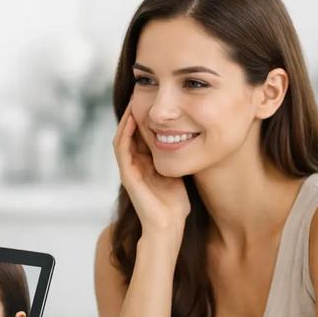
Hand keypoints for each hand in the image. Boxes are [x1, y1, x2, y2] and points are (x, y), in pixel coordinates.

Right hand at [113, 101, 190, 235]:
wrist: (168, 226)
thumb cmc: (176, 204)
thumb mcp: (180, 171)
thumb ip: (181, 156)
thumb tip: (196, 136)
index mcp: (145, 162)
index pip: (140, 133)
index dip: (144, 114)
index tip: (153, 96)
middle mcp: (134, 163)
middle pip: (129, 131)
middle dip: (133, 111)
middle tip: (140, 90)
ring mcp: (129, 169)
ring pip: (122, 137)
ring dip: (126, 117)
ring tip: (133, 99)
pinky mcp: (127, 176)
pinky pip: (122, 149)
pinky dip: (125, 133)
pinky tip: (132, 119)